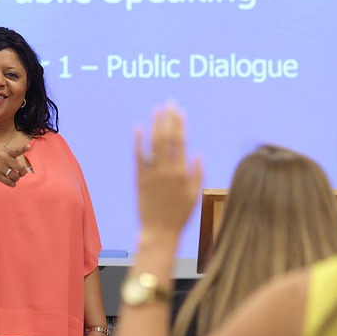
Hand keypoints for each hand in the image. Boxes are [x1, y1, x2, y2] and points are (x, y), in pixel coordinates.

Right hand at [0, 144, 31, 186]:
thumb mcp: (2, 151)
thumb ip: (13, 156)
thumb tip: (24, 168)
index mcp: (6, 152)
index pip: (16, 150)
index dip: (23, 148)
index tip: (28, 147)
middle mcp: (4, 159)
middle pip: (20, 167)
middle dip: (23, 172)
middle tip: (22, 173)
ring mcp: (0, 167)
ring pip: (15, 176)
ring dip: (17, 178)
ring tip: (15, 177)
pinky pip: (9, 182)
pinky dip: (13, 184)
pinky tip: (12, 182)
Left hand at [136, 103, 201, 239]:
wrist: (159, 232)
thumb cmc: (180, 216)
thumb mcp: (194, 196)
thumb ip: (197, 174)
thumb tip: (198, 154)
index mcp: (182, 173)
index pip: (182, 142)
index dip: (180, 125)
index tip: (180, 111)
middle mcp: (167, 171)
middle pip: (167, 138)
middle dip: (168, 119)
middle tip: (168, 103)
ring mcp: (152, 174)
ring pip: (153, 144)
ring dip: (155, 125)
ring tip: (156, 110)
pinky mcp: (139, 180)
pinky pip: (138, 157)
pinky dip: (138, 141)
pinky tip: (138, 127)